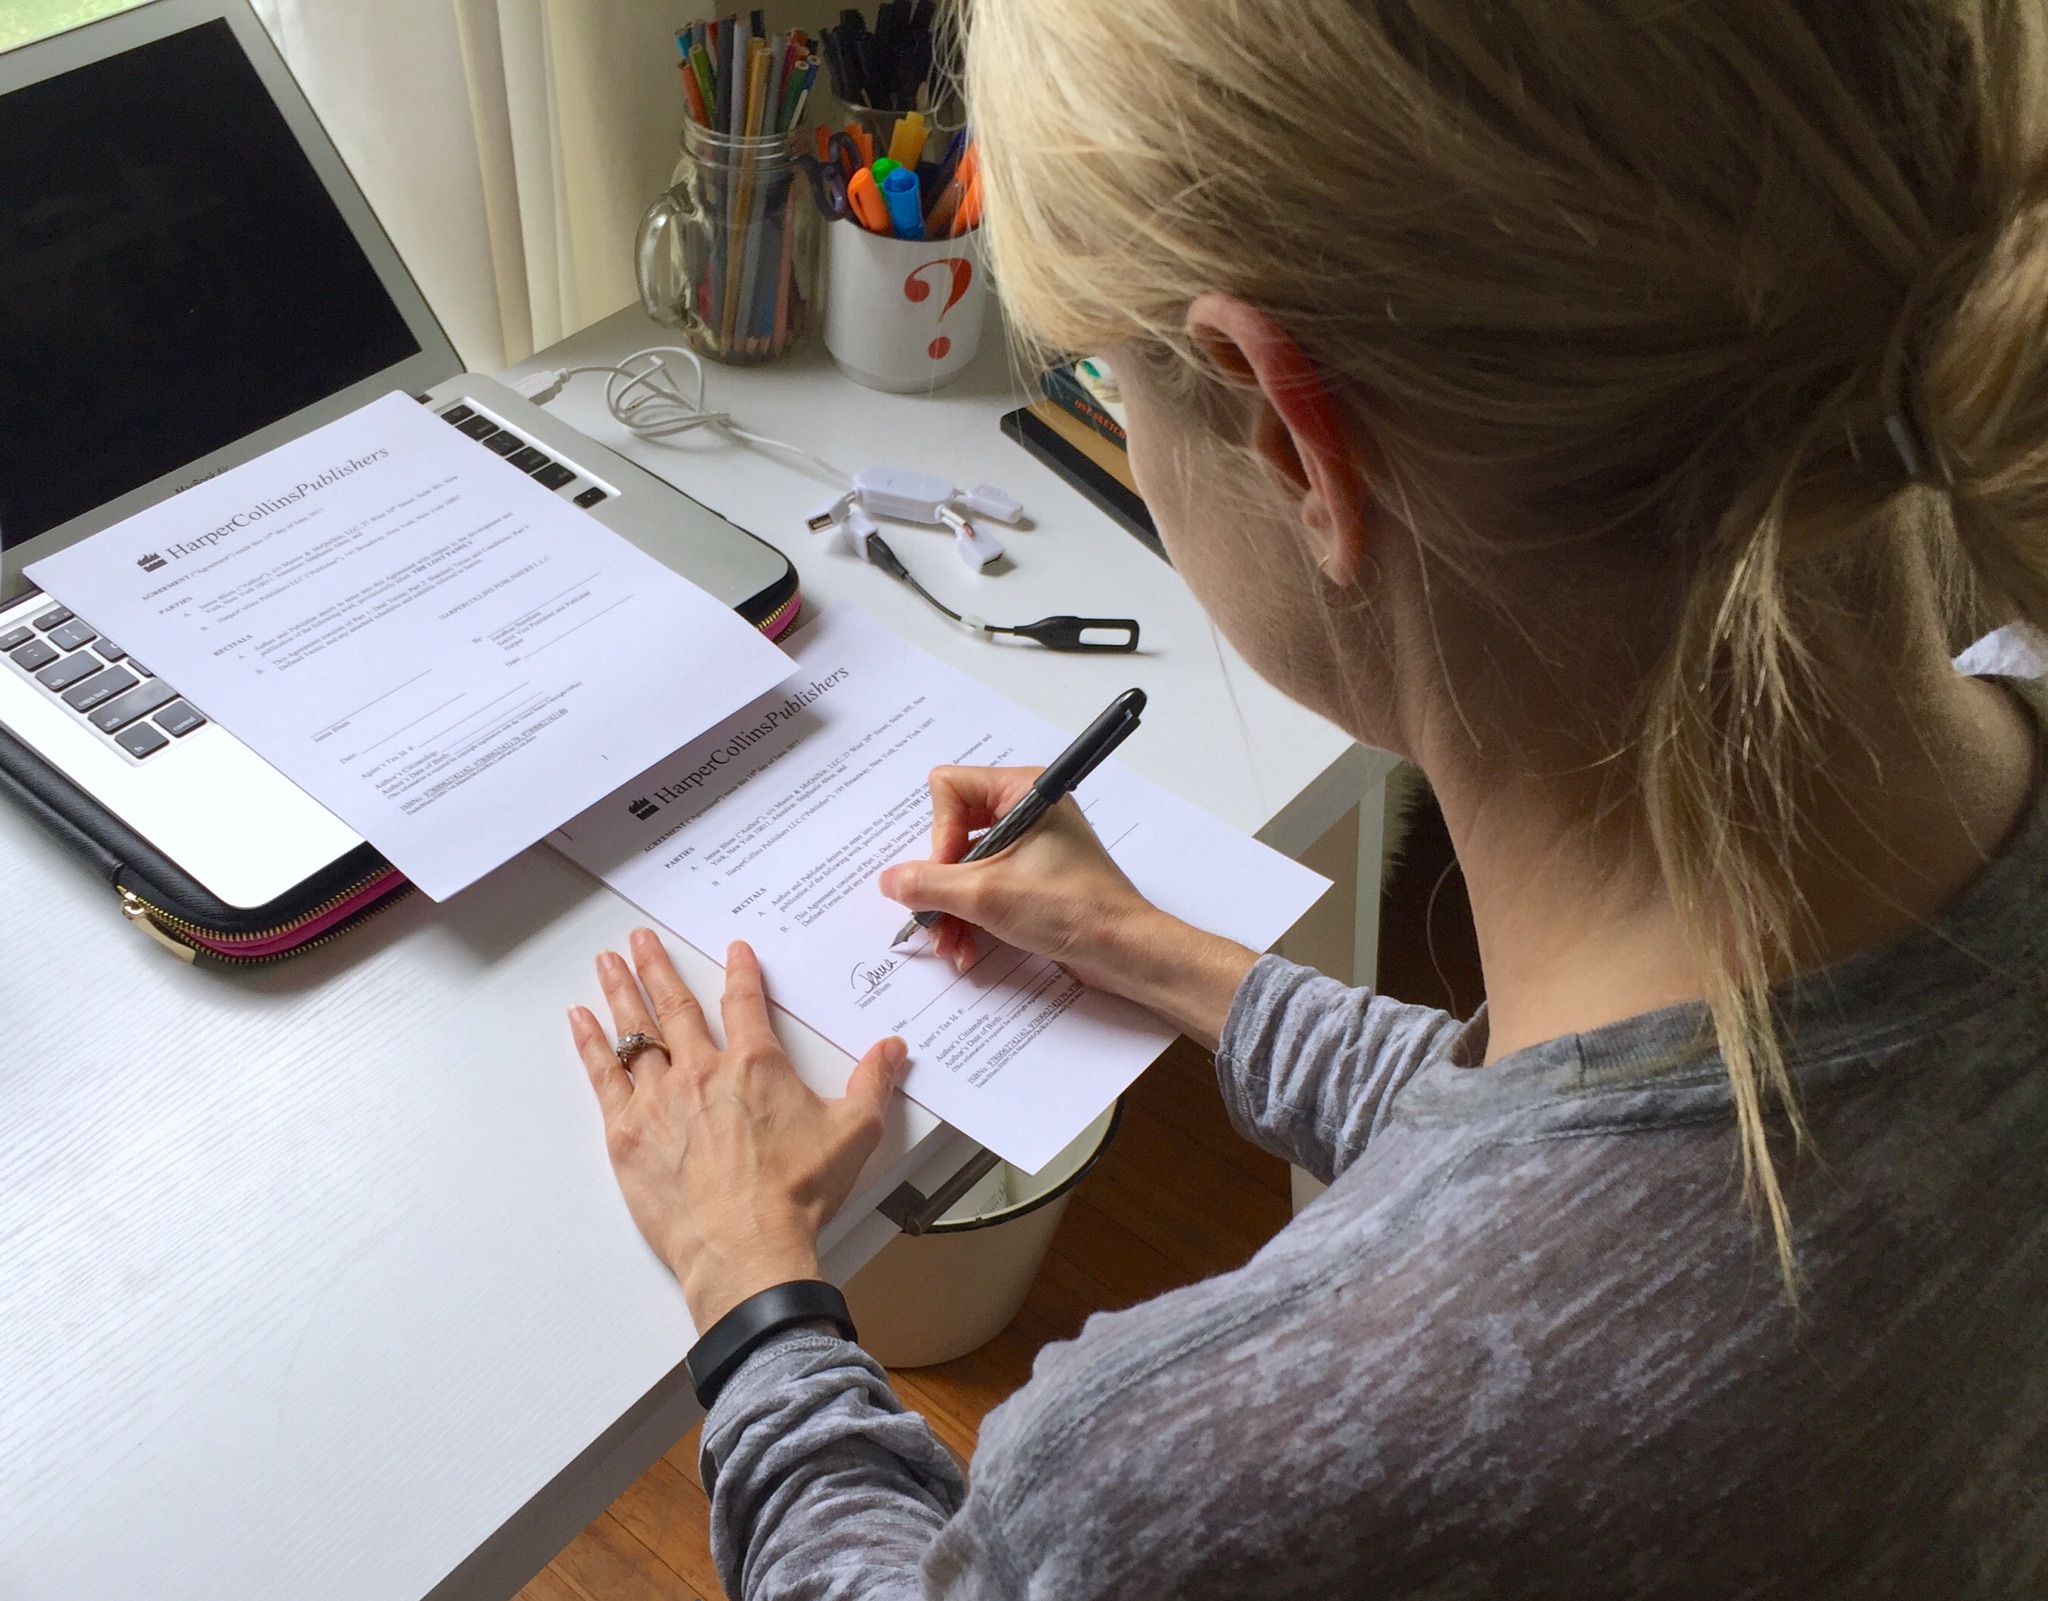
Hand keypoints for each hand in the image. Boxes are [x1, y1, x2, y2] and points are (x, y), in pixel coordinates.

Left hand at [569, 928, 908, 1330]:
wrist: (747, 1247)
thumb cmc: (797, 1195)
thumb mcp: (854, 1133)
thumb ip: (873, 1083)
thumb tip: (893, 1050)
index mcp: (756, 1064)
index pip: (745, 1002)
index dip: (740, 971)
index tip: (734, 951)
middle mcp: (702, 1070)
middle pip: (676, 1006)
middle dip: (658, 967)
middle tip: (640, 939)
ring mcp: (659, 1099)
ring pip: (636, 1032)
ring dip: (621, 992)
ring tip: (608, 963)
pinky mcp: (628, 1133)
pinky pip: (604, 1076)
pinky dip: (590, 1044)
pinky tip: (580, 1021)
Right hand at [877, 766, 1257, 1048]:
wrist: (1124, 951)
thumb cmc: (1073, 909)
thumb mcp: (987, 895)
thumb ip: (928, 884)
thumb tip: (889, 881)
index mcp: (1022, 790)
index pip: (948, 789)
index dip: (938, 835)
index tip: (947, 876)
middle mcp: (1025, 810)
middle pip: (952, 832)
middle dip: (940, 884)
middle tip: (936, 920)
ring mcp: (1030, 844)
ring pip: (964, 867)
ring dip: (952, 909)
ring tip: (951, 947)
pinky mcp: (1032, 877)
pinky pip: (984, 887)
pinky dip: (972, 917)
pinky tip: (968, 951)